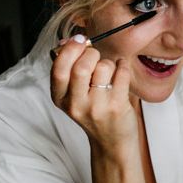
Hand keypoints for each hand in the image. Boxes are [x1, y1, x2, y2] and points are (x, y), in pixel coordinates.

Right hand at [50, 36, 137, 152]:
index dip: (69, 49)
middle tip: (96, 56)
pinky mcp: (117, 106)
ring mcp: (97, 106)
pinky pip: (122, 73)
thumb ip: (70, 69)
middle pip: (82, 67)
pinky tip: (121, 72)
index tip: (79, 40)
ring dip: (109, 63)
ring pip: (104, 67)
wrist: (112, 143)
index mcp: (60, 99)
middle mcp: (76, 104)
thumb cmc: (94, 113)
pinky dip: (123, 66)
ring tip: (109, 73)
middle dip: (91, 53)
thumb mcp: (74, 96)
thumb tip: (70, 40)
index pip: (59, 69)